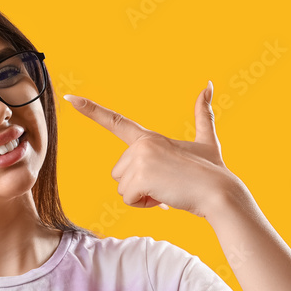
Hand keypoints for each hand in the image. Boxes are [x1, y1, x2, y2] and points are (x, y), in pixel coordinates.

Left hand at [64, 82, 244, 218]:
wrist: (220, 192)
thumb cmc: (212, 170)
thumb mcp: (206, 140)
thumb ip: (203, 114)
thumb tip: (209, 85)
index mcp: (149, 137)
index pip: (115, 121)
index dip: (91, 110)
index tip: (70, 99)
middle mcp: (141, 144)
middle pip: (119, 174)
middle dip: (139, 186)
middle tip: (166, 183)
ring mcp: (139, 159)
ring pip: (122, 188)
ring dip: (142, 196)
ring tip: (167, 189)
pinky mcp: (139, 177)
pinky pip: (128, 199)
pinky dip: (145, 204)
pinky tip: (164, 197)